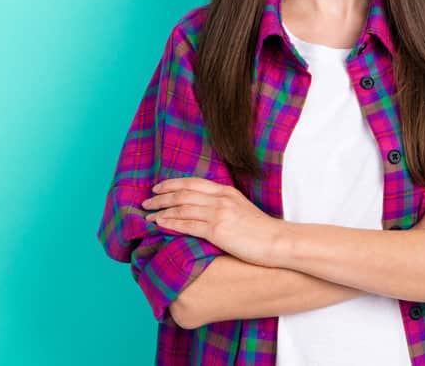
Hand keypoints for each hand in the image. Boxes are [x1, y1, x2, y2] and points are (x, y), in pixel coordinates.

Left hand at [141, 176, 284, 266]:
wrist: (277, 241)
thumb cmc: (261, 231)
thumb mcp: (242, 210)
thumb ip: (224, 206)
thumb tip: (205, 212)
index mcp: (226, 192)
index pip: (193, 183)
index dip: (173, 184)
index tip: (158, 188)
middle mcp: (220, 199)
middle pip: (183, 193)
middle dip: (161, 197)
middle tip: (146, 202)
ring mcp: (218, 213)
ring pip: (182, 207)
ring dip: (162, 210)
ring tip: (148, 216)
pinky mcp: (217, 230)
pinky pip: (187, 224)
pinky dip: (170, 223)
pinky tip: (159, 225)